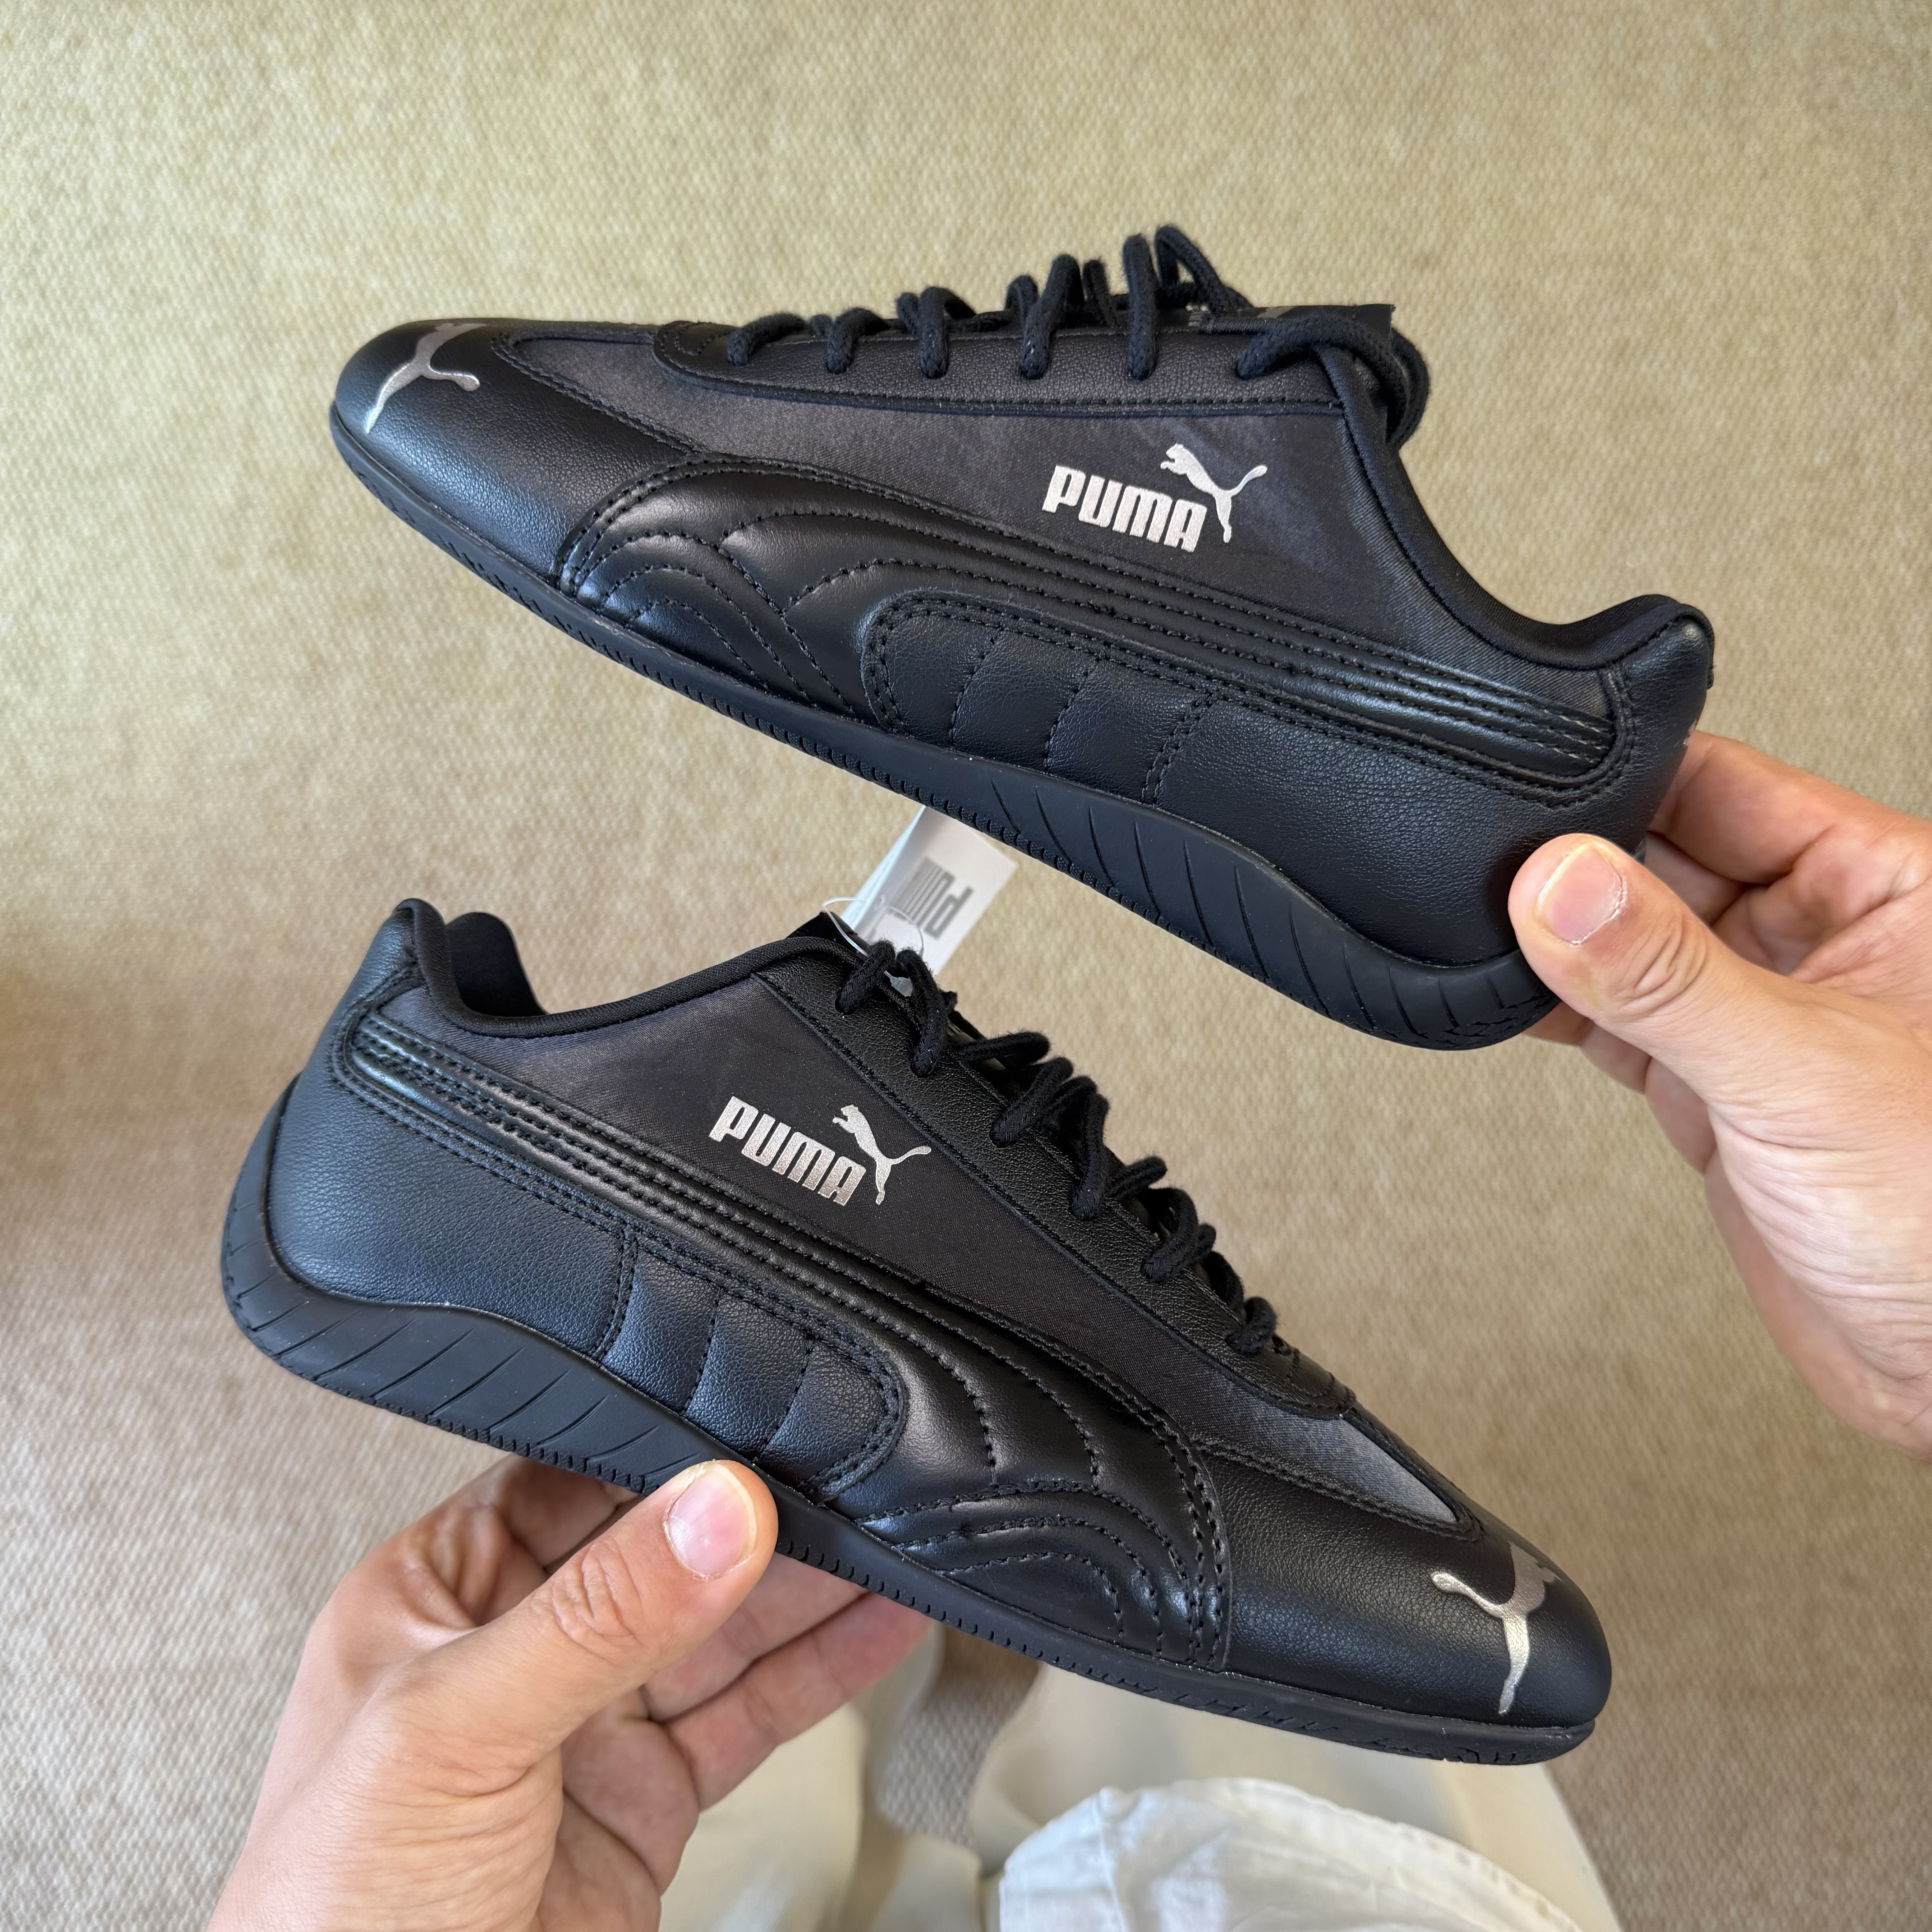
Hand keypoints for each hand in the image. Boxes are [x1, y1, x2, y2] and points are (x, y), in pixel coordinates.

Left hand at [208, 1456, 926, 1931]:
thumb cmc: (333, 1918)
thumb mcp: (456, 1731)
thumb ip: (597, 1616)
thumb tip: (713, 1511)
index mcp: (434, 1598)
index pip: (569, 1483)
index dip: (665, 1454)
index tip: (757, 1432)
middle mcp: (513, 1651)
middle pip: (661, 1554)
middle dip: (760, 1521)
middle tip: (852, 1484)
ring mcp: (585, 1732)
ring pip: (719, 1631)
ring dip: (809, 1591)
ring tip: (893, 1542)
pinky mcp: (644, 1805)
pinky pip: (746, 1715)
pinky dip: (819, 1672)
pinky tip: (874, 1628)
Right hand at [1509, 731, 1931, 1458]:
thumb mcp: (1800, 1072)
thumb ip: (1668, 976)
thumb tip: (1559, 885)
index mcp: (1883, 887)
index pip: (1727, 784)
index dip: (1624, 779)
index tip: (1528, 789)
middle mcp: (1820, 937)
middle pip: (1664, 853)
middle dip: (1577, 862)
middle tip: (1491, 874)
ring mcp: (1759, 1012)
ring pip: (1631, 937)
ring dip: (1558, 939)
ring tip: (1483, 932)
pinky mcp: (1712, 1084)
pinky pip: (1615, 1017)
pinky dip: (1556, 1007)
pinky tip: (1505, 994)